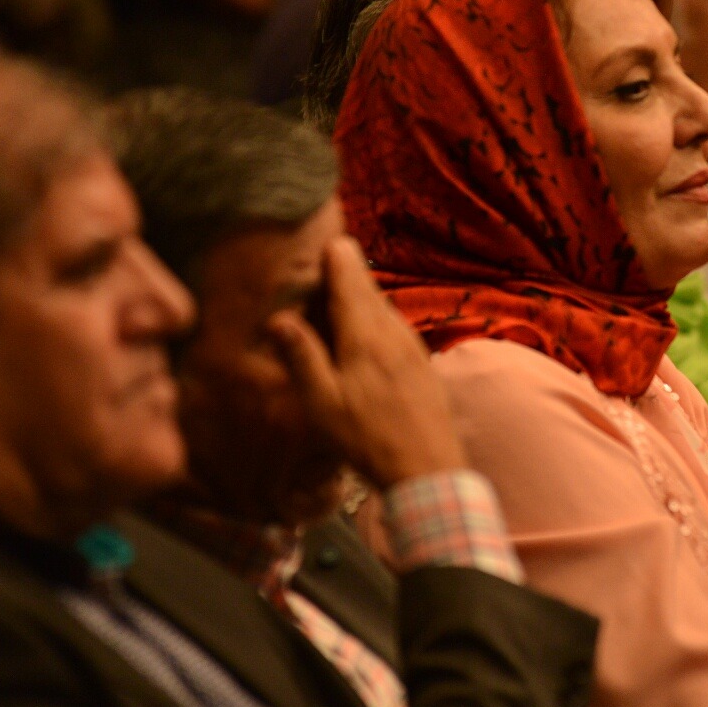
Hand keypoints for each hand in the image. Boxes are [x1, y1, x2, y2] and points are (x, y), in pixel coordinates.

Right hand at [269, 237, 465, 487]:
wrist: (428, 467)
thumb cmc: (368, 438)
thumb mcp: (323, 403)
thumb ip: (302, 357)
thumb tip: (279, 319)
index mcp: (365, 336)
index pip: (350, 283)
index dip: (338, 259)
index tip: (328, 239)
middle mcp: (393, 332)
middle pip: (369, 290)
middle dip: (349, 272)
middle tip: (333, 254)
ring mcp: (413, 347)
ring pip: (384, 308)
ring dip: (364, 295)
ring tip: (344, 289)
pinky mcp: (423, 363)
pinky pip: (396, 327)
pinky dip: (378, 317)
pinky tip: (370, 330)